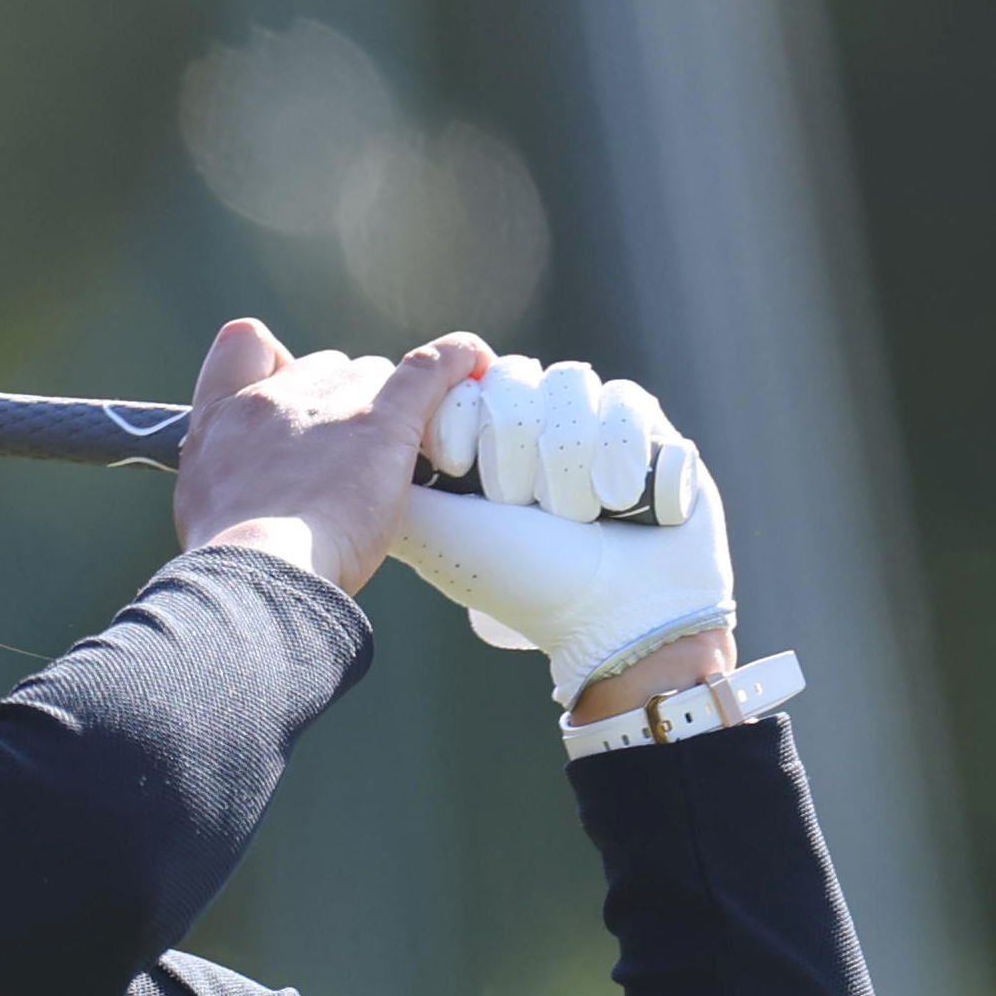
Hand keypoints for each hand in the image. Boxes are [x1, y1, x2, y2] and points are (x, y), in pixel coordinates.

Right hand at [173, 321, 490, 595]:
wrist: (255, 573)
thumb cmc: (230, 560)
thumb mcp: (198, 510)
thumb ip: (227, 479)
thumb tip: (251, 492)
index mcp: (223, 417)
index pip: (245, 345)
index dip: (274, 364)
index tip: (291, 399)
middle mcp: (275, 396)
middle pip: (326, 369)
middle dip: (341, 405)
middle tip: (350, 466)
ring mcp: (332, 402)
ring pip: (375, 377)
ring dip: (386, 411)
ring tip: (394, 465)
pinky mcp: (383, 421)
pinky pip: (431, 367)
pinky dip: (458, 362)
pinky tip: (477, 365)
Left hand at [389, 355, 739, 703]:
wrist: (618, 617)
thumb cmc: (521, 579)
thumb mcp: (437, 532)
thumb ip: (395, 481)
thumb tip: (350, 438)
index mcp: (479, 447)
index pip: (463, 383)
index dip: (465, 419)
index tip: (460, 467)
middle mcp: (533, 428)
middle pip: (516, 378)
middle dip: (517, 447)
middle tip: (521, 505)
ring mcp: (591, 423)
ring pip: (570, 385)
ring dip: (569, 458)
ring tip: (575, 514)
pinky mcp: (645, 427)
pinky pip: (625, 400)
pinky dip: (619, 453)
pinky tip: (619, 500)